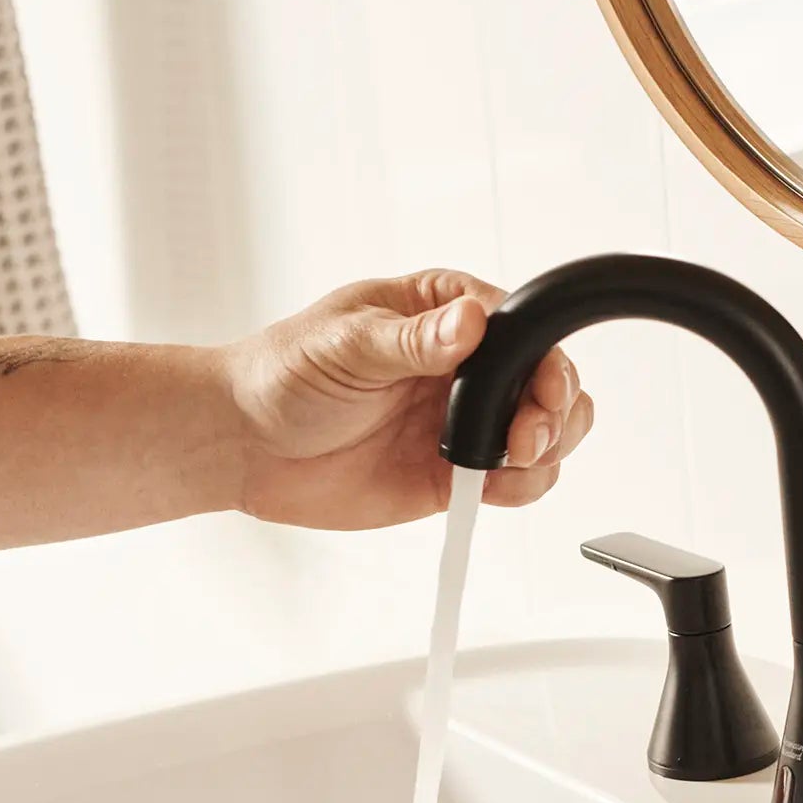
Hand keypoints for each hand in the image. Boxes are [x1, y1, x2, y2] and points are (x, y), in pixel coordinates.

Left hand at [225, 269, 594, 529]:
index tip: (540, 389)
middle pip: (549, 383)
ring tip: (509, 463)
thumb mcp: (346, 343)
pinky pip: (512, 483)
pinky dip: (519, 489)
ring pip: (545, 435)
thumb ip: (412, 340)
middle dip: (555, 412)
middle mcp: (466, 367)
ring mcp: (464, 422)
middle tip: (524, 438)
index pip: (522, 329)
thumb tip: (468, 323)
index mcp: (445, 313)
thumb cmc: (284, 373)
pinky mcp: (454, 475)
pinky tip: (490, 487)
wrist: (247, 445)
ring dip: (546, 453)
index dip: (544, 360)